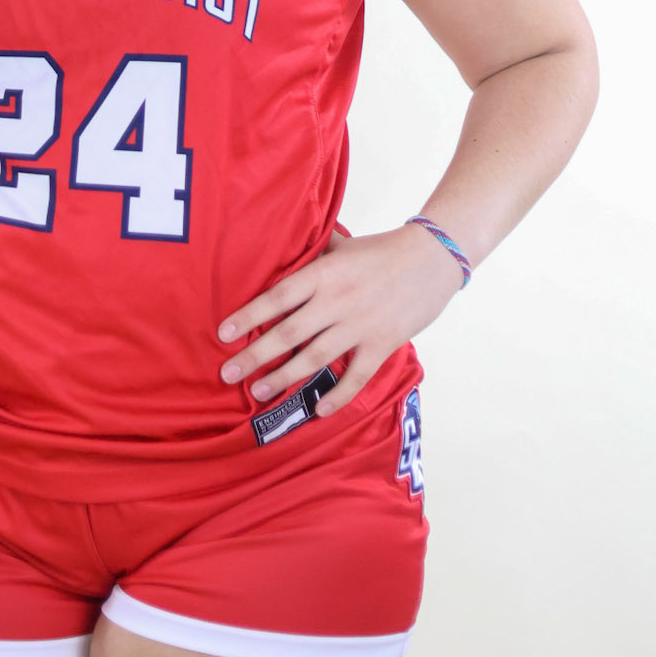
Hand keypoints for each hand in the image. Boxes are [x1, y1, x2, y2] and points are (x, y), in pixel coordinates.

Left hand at [215, 223, 463, 416]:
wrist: (432, 259)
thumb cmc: (381, 250)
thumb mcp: (341, 245)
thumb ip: (312, 253)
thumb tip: (279, 247)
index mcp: (323, 273)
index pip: (277, 297)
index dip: (249, 316)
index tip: (223, 333)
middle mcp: (337, 301)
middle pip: (289, 333)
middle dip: (255, 356)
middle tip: (228, 374)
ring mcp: (360, 325)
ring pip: (315, 358)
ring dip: (285, 377)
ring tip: (260, 391)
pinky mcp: (383, 344)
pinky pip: (356, 376)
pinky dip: (337, 395)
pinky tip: (318, 410)